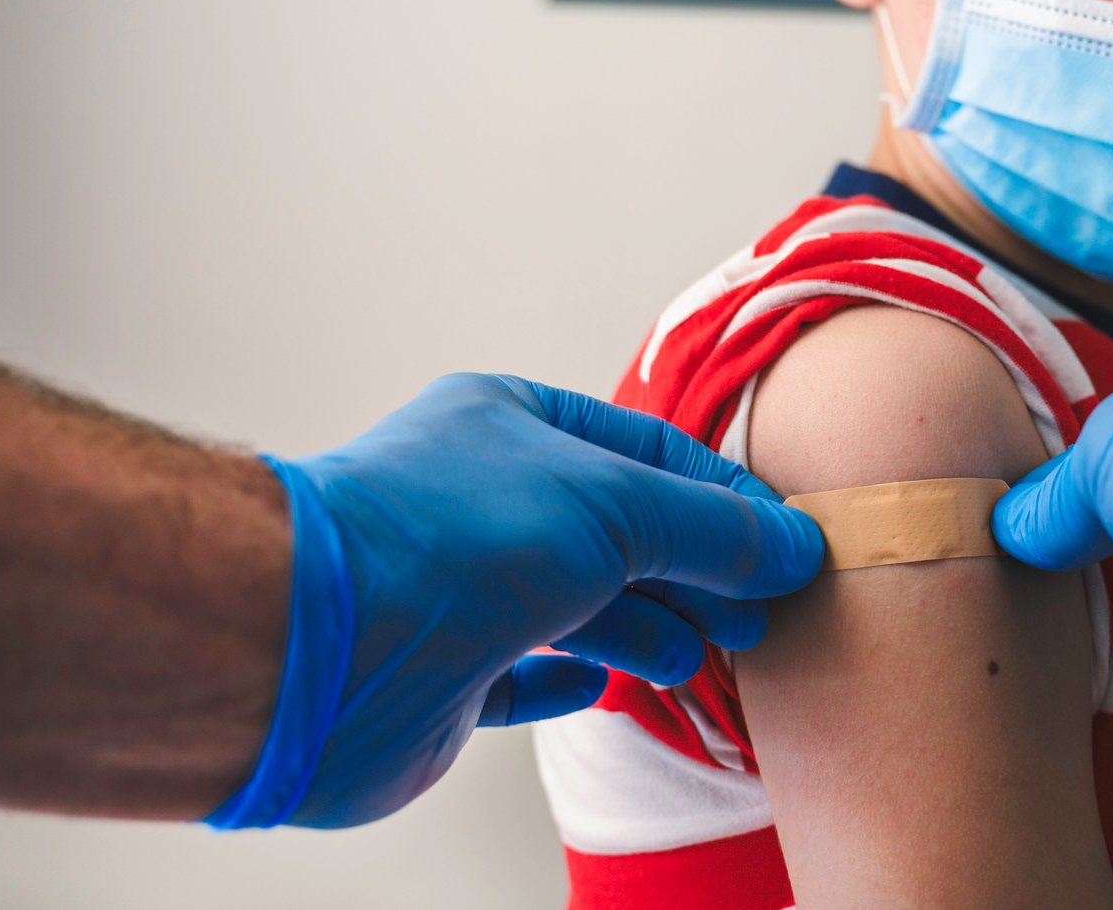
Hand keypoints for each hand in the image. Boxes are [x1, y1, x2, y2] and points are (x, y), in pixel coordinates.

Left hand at [205, 373, 824, 829]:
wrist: (317, 644)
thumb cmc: (448, 538)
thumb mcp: (612, 504)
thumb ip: (710, 529)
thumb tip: (795, 546)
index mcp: (511, 424)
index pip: (645, 450)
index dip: (723, 497)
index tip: (789, 543)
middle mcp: (483, 498)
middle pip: (617, 529)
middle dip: (696, 568)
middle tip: (765, 609)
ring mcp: (459, 590)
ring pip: (578, 604)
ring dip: (649, 625)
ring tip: (708, 652)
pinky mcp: (440, 678)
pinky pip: (518, 678)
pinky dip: (569, 681)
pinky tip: (604, 687)